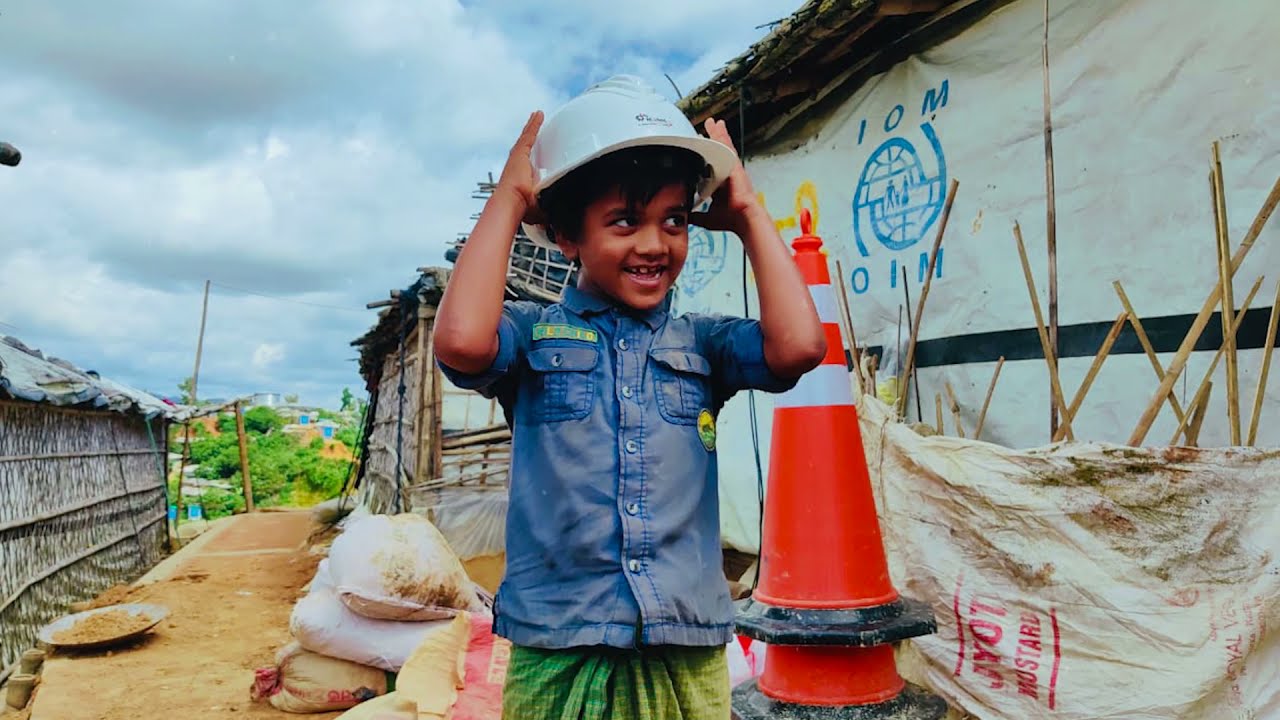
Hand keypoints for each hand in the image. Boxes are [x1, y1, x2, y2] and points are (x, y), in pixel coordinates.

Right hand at [496, 111, 544, 221]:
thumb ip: (551, 209)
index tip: (536, 156)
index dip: (532, 159)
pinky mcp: (519, 152)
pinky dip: (534, 124)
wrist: (512, 204)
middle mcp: (518, 167)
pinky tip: (539, 115)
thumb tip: (563, 219)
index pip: (528, 165)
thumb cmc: (522, 210)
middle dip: (529, 138)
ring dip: (531, 128)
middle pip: (525, 149)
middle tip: (533, 129)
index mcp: (522, 179)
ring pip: (526, 139)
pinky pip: (529, 134)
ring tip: (536, 117)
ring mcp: (518, 158)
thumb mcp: (540, 208)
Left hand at [690, 118, 762, 234]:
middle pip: (718, 152)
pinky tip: (718, 126)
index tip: (700, 148)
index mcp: (720, 185)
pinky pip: (727, 147)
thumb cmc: (730, 220)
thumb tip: (684, 216)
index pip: (711, 166)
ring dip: (718, 133)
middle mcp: (726, 174)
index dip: (706, 156)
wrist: (742, 218)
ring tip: (713, 122)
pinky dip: (722, 136)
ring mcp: (731, 169)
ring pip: (723, 147)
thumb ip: (696, 215)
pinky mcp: (734, 166)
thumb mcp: (707, 217)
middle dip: (714, 139)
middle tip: (708, 126)